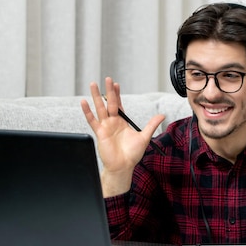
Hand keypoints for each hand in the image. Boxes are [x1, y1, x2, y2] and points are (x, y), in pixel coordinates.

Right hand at [80, 76, 164, 196]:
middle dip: (109, 91)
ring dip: (96, 96)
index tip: (116, 84)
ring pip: (99, 108)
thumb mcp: (145, 137)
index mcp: (122, 122)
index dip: (117, 94)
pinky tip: (83, 102)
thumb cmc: (132, 154)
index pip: (118, 104)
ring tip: (93, 84)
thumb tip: (162, 115)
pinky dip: (87, 112)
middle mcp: (113, 122)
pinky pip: (92, 121)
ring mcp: (105, 126)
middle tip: (107, 79)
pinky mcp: (100, 133)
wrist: (124, 166)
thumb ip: (152, 125)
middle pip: (109, 103)